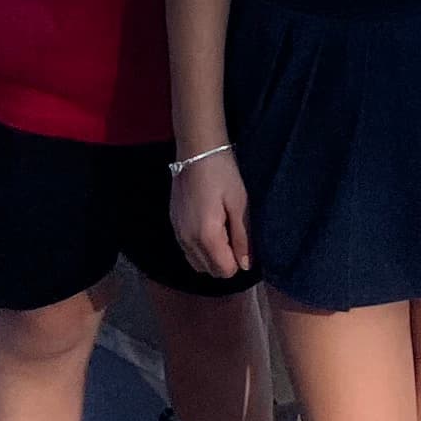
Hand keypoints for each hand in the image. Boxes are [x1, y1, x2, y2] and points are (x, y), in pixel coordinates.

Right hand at [171, 143, 250, 280]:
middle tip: (234, 233)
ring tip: (222, 230)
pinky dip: (200, 248)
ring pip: (197, 263)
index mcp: (206, 236)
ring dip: (212, 256)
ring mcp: (178, 234)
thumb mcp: (240, 204)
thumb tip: (246, 266)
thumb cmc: (223, 174)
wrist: (197, 150)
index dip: (238, 261)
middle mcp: (188, 241)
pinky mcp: (174, 225)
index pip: (225, 271)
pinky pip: (187, 251)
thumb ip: (243, 237)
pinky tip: (209, 226)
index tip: (242, 239)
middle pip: (210, 271)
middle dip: (225, 260)